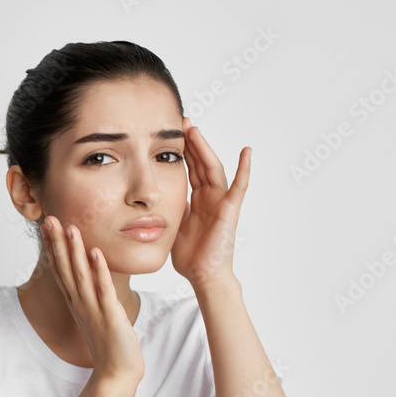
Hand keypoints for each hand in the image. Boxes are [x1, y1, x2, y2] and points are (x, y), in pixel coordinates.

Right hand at [41, 216, 144, 382]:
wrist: (117, 373)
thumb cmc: (110, 344)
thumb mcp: (96, 315)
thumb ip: (92, 296)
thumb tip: (91, 279)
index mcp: (76, 302)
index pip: (60, 269)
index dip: (52, 247)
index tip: (47, 226)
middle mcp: (80, 303)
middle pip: (64, 268)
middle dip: (57, 243)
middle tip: (49, 218)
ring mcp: (93, 309)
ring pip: (80, 275)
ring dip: (74, 251)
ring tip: (71, 227)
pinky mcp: (110, 315)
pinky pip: (102, 289)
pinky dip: (98, 270)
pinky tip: (95, 252)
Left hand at [171, 117, 250, 289]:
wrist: (203, 275)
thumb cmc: (190, 255)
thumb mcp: (172, 224)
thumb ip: (167, 208)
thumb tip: (148, 199)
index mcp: (196, 199)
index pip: (188, 168)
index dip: (181, 151)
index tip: (170, 132)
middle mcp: (209, 197)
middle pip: (200, 163)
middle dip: (191, 142)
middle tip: (181, 121)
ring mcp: (221, 202)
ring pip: (213, 169)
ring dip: (205, 149)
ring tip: (195, 130)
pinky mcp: (230, 210)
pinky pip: (239, 187)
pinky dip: (244, 169)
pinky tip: (247, 152)